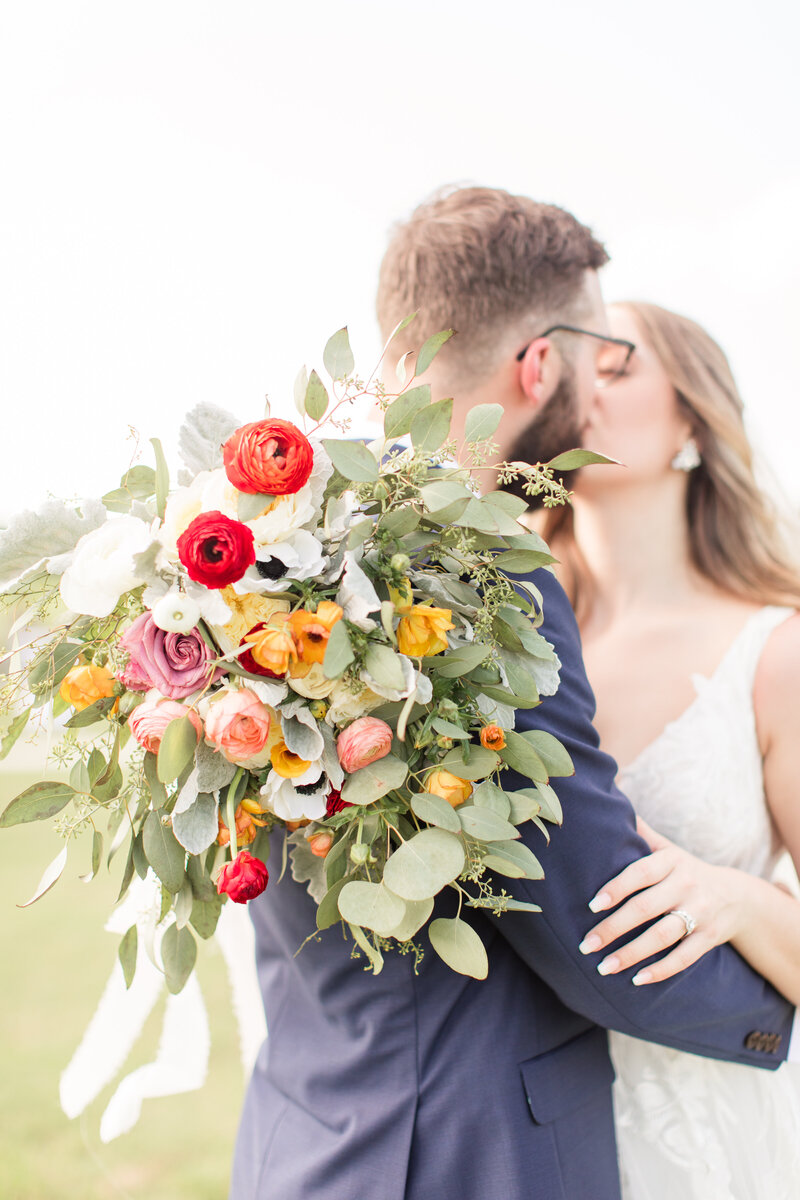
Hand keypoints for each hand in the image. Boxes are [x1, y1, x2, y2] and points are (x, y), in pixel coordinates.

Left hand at [578, 817, 744, 984]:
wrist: (737, 896)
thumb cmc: (686, 871)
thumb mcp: (668, 849)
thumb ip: (641, 833)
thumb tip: (609, 799)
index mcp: (672, 862)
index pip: (640, 873)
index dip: (616, 888)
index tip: (591, 906)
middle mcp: (686, 886)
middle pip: (646, 908)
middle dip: (614, 928)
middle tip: (586, 945)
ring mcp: (700, 913)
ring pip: (663, 936)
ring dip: (632, 954)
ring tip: (604, 967)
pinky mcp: (709, 938)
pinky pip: (684, 958)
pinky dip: (661, 970)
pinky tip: (636, 980)